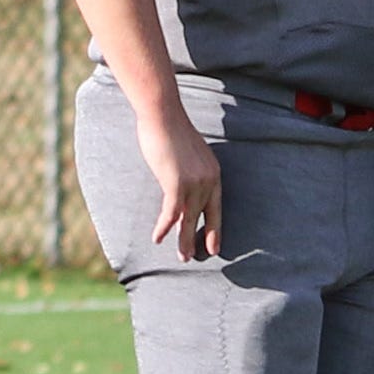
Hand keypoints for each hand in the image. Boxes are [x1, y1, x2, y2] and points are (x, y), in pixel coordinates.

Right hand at [133, 100, 223, 261]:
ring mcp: (194, 182)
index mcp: (213, 172)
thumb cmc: (170, 130)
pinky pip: (171, 213)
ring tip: (182, 258)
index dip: (215, 227)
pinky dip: (164, 227)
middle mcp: (208, 180)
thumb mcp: (186, 154)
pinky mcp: (177, 183)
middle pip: (204, 216)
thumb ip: (188, 172)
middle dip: (199, 238)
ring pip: (188, 219)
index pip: (216, 206)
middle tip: (197, 257)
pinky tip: (157, 238)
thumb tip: (180, 185)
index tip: (215, 245)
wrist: (163, 114)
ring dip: (183, 241)